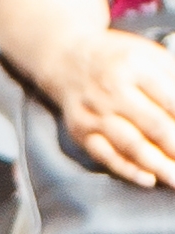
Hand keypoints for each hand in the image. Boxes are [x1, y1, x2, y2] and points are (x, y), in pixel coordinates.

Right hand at [50, 29, 174, 187]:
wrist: (69, 61)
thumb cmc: (118, 59)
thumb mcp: (148, 54)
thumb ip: (171, 76)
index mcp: (135, 66)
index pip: (169, 98)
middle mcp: (113, 92)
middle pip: (154, 125)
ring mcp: (96, 115)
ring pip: (132, 146)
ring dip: (157, 165)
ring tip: (174, 179)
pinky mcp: (82, 134)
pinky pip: (108, 157)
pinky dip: (129, 170)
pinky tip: (148, 179)